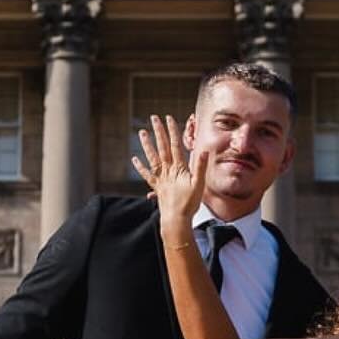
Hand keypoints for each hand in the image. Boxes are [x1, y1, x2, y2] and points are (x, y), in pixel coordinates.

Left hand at [133, 113, 207, 234]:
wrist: (176, 219)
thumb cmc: (189, 204)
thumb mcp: (199, 185)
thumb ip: (201, 167)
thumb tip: (204, 150)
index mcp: (179, 169)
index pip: (175, 146)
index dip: (173, 131)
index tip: (169, 118)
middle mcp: (167, 171)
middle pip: (162, 147)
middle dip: (159, 132)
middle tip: (154, 118)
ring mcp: (160, 178)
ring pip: (152, 158)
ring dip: (147, 144)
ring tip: (142, 132)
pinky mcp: (156, 187)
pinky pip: (147, 175)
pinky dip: (140, 166)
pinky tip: (135, 159)